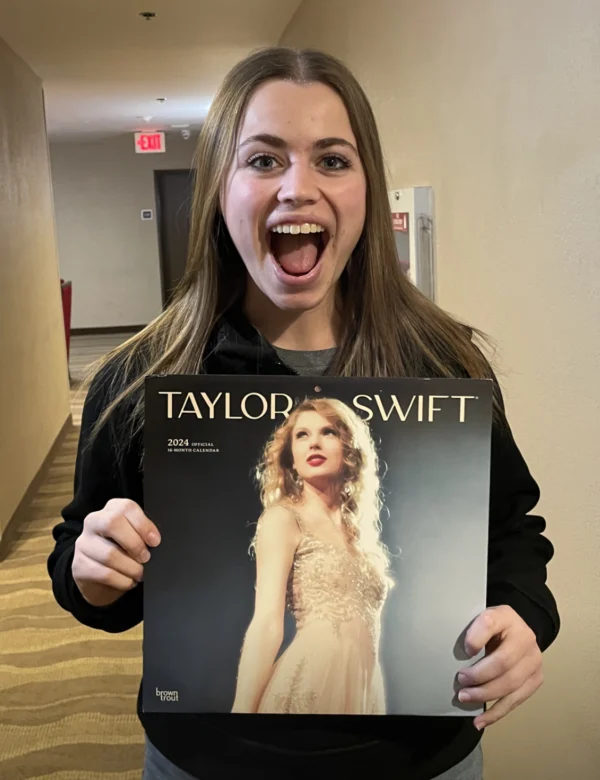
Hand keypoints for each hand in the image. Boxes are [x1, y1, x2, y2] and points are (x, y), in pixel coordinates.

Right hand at [72, 498, 160, 606]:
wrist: (99, 576)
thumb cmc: (124, 551)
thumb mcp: (134, 537)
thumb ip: (142, 534)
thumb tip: (154, 542)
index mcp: (111, 509)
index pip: (126, 508)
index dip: (143, 524)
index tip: (155, 541)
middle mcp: (94, 522)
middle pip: (112, 523)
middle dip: (134, 543)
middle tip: (145, 557)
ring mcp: (83, 543)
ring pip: (109, 554)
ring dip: (131, 567)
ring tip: (139, 573)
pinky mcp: (79, 565)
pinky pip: (103, 574)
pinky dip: (122, 581)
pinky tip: (129, 582)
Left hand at [457, 605, 542, 729]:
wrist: (515, 630)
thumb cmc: (491, 627)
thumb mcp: (478, 618)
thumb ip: (469, 631)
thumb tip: (453, 655)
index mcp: (505, 616)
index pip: (489, 623)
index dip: (476, 638)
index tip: (465, 649)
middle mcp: (524, 636)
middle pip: (502, 662)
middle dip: (478, 676)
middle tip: (460, 682)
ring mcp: (533, 659)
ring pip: (510, 684)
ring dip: (484, 695)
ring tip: (465, 698)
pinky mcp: (535, 679)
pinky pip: (515, 700)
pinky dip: (496, 712)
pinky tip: (480, 720)